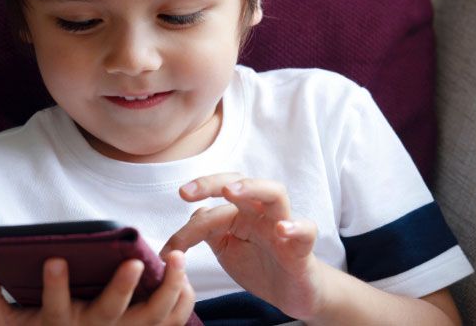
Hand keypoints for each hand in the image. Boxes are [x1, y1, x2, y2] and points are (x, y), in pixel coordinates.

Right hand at [0, 250, 194, 324]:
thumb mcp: (5, 324)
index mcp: (59, 323)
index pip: (54, 306)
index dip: (54, 285)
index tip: (55, 259)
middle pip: (110, 314)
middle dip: (122, 288)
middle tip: (133, 263)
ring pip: (151, 318)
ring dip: (167, 289)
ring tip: (175, 258)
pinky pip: (172, 322)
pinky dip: (182, 300)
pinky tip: (184, 273)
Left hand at [162, 173, 325, 318]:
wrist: (291, 293)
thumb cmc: (258, 265)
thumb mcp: (226, 249)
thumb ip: (207, 231)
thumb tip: (190, 214)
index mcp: (240, 212)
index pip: (212, 207)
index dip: (188, 226)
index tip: (169, 249)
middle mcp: (260, 211)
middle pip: (240, 182)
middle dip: (212, 183)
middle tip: (187, 192)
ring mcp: (283, 225)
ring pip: (275, 193)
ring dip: (252, 187)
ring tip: (232, 191)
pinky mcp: (302, 246)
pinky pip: (306, 229)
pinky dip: (295, 226)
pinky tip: (282, 229)